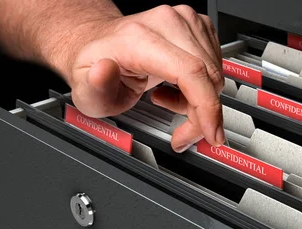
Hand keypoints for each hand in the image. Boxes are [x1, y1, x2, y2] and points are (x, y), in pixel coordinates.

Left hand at [62, 5, 224, 151]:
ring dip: (199, 101)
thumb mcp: (86, 89)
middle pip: (207, 77)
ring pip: (215, 75)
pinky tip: (178, 87)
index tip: (211, 134)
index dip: (207, 106)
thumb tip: (104, 71)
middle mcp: (166, 23)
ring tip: (168, 101)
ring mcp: (185, 21)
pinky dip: (203, 86)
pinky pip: (216, 65)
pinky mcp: (197, 25)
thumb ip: (95, 85)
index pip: (190, 71)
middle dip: (201, 116)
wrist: (99, 43)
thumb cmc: (95, 67)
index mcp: (140, 38)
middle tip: (181, 134)